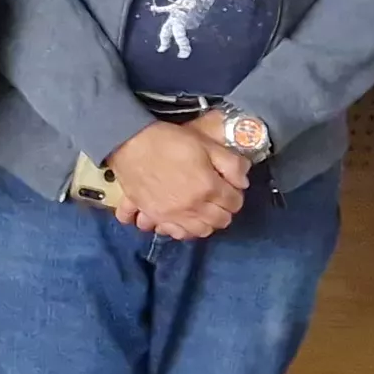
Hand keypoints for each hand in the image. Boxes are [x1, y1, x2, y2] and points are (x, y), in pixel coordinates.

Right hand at [105, 121, 247, 239]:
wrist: (130, 142)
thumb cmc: (169, 140)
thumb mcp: (207, 143)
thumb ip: (231, 163)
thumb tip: (243, 182)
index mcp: (208, 188)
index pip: (234, 203)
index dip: (236, 195)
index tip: (231, 188)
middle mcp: (192, 208)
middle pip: (219, 222)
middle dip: (224, 211)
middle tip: (218, 199)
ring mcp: (171, 215)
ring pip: (196, 232)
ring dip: (203, 224)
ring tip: (200, 212)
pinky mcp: (152, 215)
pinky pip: (168, 232)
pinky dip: (174, 229)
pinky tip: (175, 220)